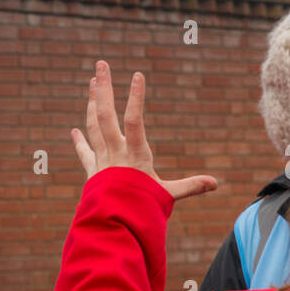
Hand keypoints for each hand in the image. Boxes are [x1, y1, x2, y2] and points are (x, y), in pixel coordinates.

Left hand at [70, 60, 218, 200]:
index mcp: (134, 155)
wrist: (112, 226)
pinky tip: (74, 130)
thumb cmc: (142, 209)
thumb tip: (215, 184)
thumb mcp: (168, 196)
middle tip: (100, 64)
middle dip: (103, 88)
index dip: (135, 98)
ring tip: (92, 82)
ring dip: (92, 103)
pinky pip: (84, 152)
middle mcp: (114, 153)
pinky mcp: (92, 171)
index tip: (138, 75)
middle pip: (105, 115)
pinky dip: (80, 141)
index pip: (134, 121)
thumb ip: (190, 186)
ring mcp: (101, 160)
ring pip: (93, 126)